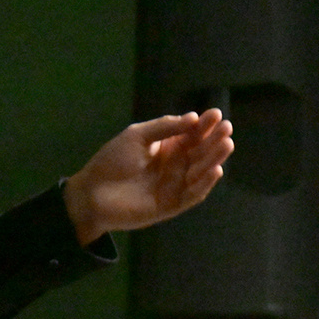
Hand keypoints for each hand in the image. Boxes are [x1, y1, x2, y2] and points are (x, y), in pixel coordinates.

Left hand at [63, 109, 233, 245]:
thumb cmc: (111, 162)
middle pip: (201, 152)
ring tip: (226, 144)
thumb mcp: (136, 137)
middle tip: (227, 128)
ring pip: (201, 171)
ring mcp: (175, 185)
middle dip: (214, 139)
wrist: (91, 193)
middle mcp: (175, 165)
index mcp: (166, 148)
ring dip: (214, 158)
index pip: (191, 135)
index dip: (205, 125)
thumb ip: (163, 128)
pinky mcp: (172, 204)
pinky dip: (204, 183)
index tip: (216, 114)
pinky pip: (193, 194)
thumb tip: (192, 118)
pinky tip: (215, 170)